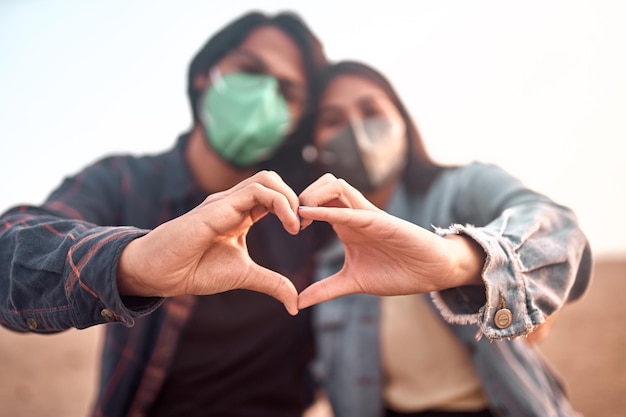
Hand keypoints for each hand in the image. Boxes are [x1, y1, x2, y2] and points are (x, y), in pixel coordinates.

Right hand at [117, 171, 300, 314]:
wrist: (161, 273)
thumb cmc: (195, 270)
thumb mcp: (244, 276)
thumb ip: (271, 283)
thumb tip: (295, 303)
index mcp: (240, 214)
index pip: (273, 195)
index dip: (294, 207)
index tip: (303, 229)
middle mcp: (234, 202)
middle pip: (272, 179)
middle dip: (296, 197)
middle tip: (303, 224)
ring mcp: (225, 201)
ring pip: (267, 178)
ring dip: (289, 197)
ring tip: (296, 224)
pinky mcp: (219, 206)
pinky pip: (257, 190)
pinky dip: (281, 203)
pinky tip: (288, 225)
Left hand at [297, 174, 484, 308]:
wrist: (431, 272)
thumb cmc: (397, 272)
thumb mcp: (353, 282)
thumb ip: (326, 289)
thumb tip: (298, 302)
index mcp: (346, 224)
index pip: (317, 200)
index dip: (297, 207)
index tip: (286, 228)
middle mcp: (354, 214)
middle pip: (323, 184)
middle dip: (300, 195)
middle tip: (290, 219)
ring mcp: (367, 214)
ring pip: (334, 184)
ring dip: (312, 195)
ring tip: (299, 217)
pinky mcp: (379, 221)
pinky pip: (350, 209)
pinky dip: (327, 210)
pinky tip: (308, 216)